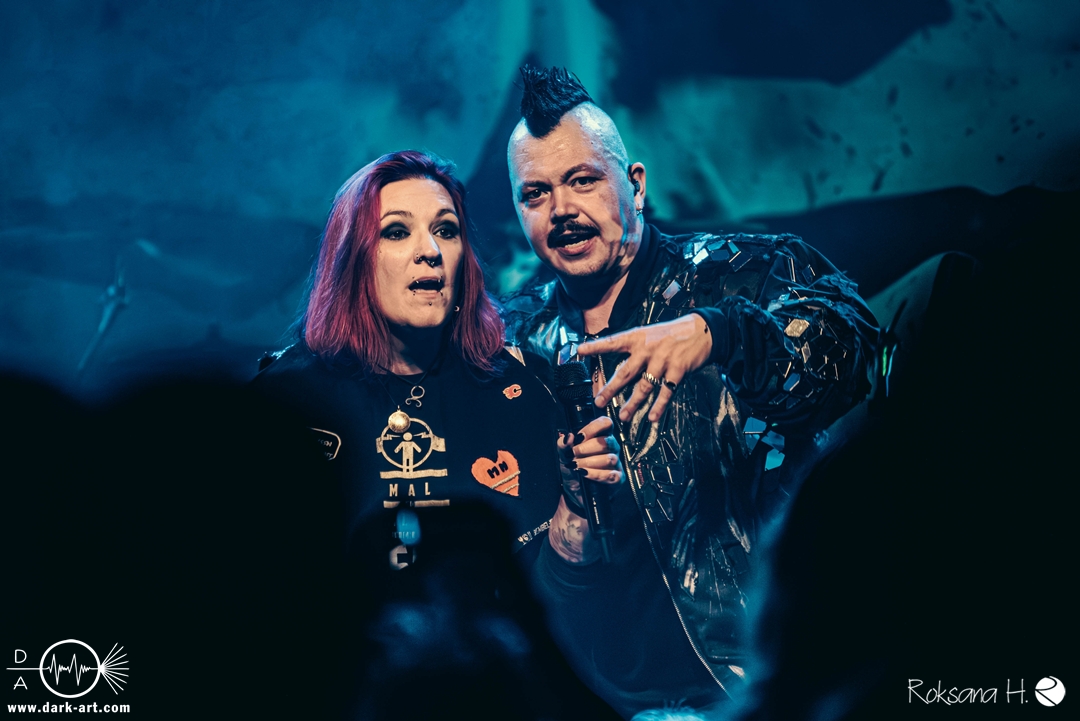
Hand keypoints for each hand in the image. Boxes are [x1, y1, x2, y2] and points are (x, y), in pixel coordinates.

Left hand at [550, 416, 621, 563]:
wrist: (574, 492)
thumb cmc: (573, 470)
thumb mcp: (563, 456)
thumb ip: (563, 445)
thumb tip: (568, 437)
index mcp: (600, 436)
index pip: (605, 423)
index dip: (593, 428)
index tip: (579, 437)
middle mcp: (611, 448)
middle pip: (607, 441)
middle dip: (586, 448)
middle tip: (573, 455)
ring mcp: (616, 463)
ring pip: (609, 458)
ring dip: (589, 463)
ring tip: (577, 467)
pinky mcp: (618, 479)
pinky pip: (611, 475)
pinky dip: (596, 475)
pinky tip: (586, 475)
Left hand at [577, 314, 711, 422]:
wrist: (702, 331)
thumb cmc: (672, 334)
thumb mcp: (649, 334)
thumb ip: (634, 350)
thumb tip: (617, 367)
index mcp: (638, 337)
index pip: (613, 342)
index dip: (596, 346)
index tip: (580, 351)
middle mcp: (648, 349)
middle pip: (625, 372)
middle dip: (610, 389)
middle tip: (598, 401)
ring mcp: (663, 360)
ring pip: (644, 386)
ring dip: (633, 403)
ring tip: (623, 416)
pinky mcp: (678, 370)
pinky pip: (666, 392)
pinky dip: (659, 406)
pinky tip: (653, 417)